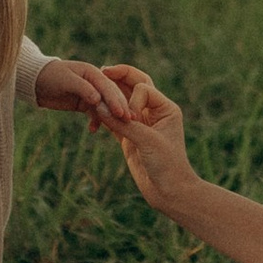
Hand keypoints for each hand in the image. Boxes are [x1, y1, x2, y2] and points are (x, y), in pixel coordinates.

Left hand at [34, 56, 133, 124]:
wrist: (35, 82)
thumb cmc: (50, 76)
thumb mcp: (66, 80)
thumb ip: (83, 88)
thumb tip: (98, 100)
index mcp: (93, 72)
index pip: (108, 87)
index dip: (116, 100)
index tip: (122, 113)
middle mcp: (95, 82)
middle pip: (110, 97)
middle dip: (119, 109)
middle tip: (129, 122)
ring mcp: (90, 93)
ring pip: (104, 106)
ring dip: (110, 117)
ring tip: (118, 129)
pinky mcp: (83, 103)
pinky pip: (94, 114)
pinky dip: (96, 121)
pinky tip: (93, 130)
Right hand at [96, 63, 193, 212]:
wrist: (169, 192)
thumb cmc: (167, 165)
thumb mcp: (147, 141)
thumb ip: (122, 124)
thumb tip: (98, 108)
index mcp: (165, 107)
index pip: (143, 87)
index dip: (132, 99)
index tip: (133, 120)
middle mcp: (153, 112)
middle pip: (134, 87)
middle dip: (118, 78)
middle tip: (102, 71)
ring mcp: (141, 124)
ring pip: (121, 102)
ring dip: (109, 98)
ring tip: (93, 94)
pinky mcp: (130, 137)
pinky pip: (114, 120)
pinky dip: (104, 117)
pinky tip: (92, 116)